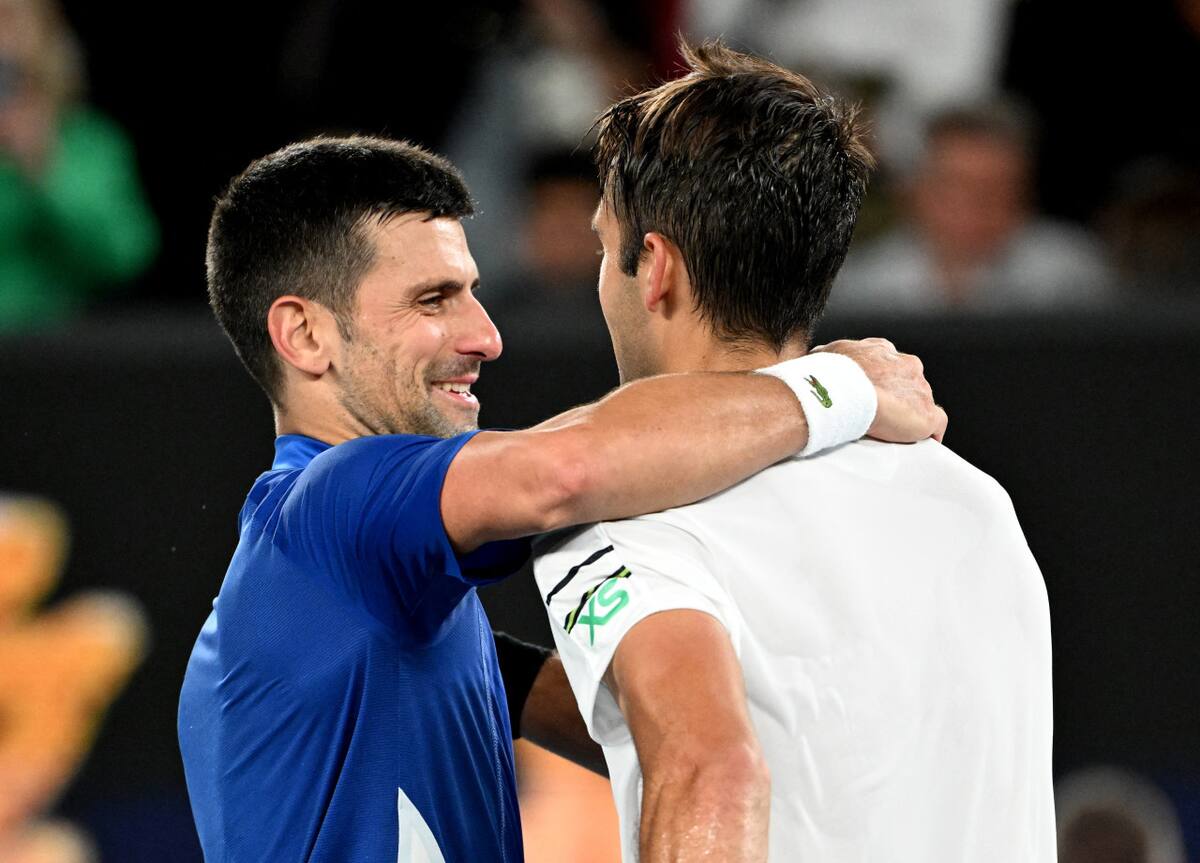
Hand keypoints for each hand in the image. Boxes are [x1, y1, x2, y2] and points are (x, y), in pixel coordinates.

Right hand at [812, 338, 946, 442]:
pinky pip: (937, 424)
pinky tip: (921, 441)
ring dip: (909, 415)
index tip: (871, 393)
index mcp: (882, 350)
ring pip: (921, 403)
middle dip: (896, 397)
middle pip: (908, 383)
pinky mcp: (927, 415)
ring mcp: (920, 390)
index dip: (881, 380)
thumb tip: (816, 360)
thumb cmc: (828, 375)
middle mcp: (907, 365)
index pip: (889, 364)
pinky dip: (930, 433)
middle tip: (877, 414)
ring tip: (890, 432)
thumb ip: (828, 357)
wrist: (841, 392)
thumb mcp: (823, 356)